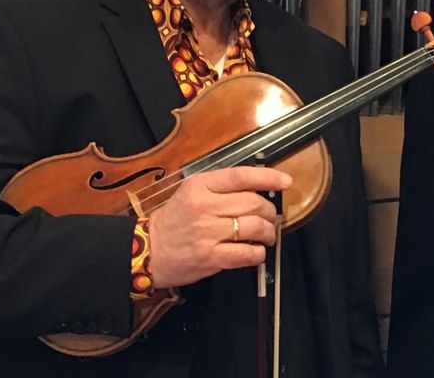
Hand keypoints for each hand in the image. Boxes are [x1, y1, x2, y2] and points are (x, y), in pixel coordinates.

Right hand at [148, 166, 291, 287]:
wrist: (148, 250)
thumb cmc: (174, 219)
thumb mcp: (191, 192)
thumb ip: (221, 187)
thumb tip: (258, 188)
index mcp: (200, 185)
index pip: (241, 176)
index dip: (268, 178)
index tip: (285, 181)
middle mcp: (204, 207)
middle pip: (253, 203)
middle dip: (269, 211)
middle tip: (270, 216)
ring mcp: (207, 233)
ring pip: (254, 227)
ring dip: (268, 232)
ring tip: (267, 235)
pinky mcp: (210, 257)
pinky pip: (246, 254)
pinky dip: (258, 252)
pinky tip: (257, 251)